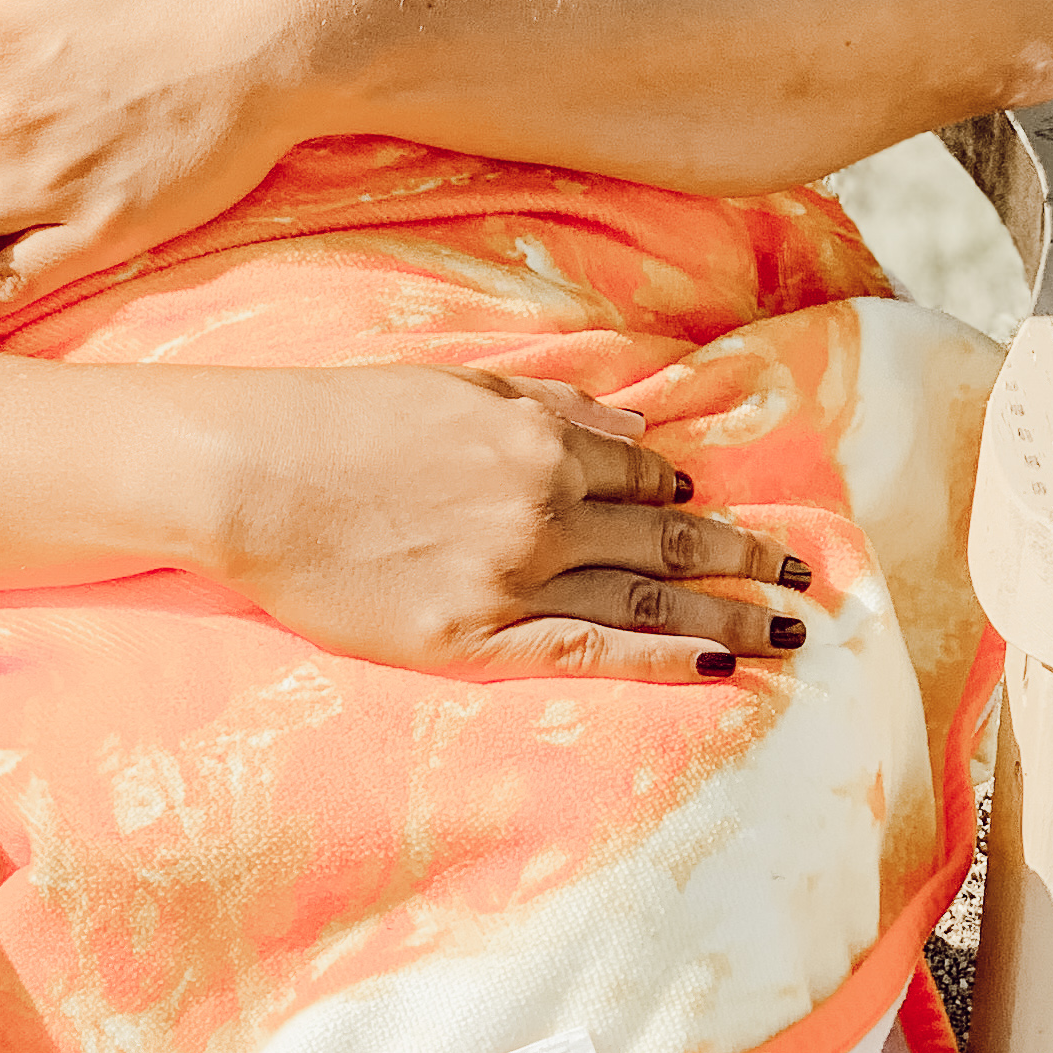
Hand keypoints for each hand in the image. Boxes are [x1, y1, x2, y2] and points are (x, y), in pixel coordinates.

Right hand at [208, 365, 816, 685]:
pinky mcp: (474, 640)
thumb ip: (547, 405)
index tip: (715, 516)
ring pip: (648, 601)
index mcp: (539, 440)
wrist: (249, 474)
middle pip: (669, 542)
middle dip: (744, 556)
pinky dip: (662, 661)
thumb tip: (632, 424)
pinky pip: (590, 655)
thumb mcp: (453, 386)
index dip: (683, 498)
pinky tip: (715, 666)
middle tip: (803, 577)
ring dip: (729, 612)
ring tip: (787, 630)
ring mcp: (514, 579)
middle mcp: (544, 508)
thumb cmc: (339, 420)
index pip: (639, 473)